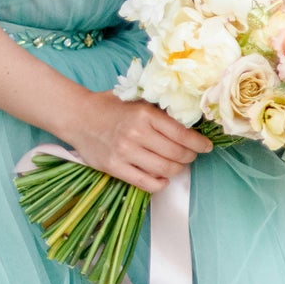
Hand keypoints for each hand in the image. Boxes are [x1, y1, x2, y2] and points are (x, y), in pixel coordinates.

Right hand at [66, 91, 213, 193]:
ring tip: (177, 165)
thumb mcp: (138, 101)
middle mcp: (137, 133)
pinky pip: (147, 183)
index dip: (199, 143)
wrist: (78, 116)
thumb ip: (161, 111)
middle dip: (190, 157)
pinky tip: (163, 177)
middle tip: (191, 155)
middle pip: (177, 154)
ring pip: (165, 169)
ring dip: (177, 169)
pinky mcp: (115, 168)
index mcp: (145, 114)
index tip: (206, 146)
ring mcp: (125, 152)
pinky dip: (160, 183)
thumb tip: (190, 122)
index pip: (182, 134)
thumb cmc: (110, 106)